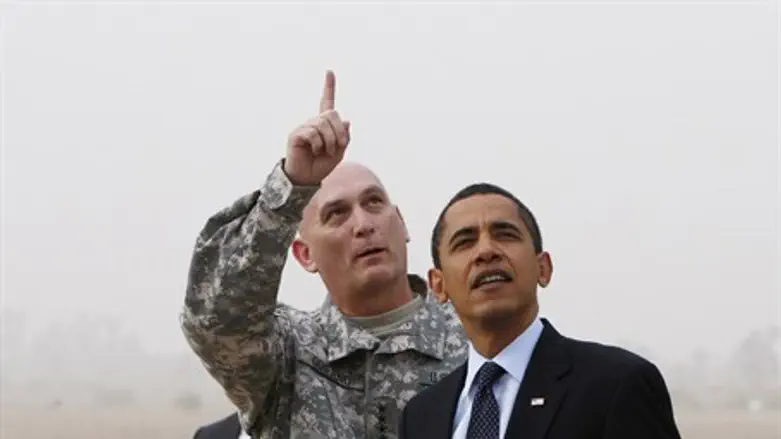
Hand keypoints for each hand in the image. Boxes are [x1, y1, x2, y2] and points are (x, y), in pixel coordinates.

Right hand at [284, 70, 350, 185]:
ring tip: (325, 152)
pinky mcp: (296, 134)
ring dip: (330, 141)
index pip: (326, 103)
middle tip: (339, 146)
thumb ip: (345, 137)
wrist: (306, 179)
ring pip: (323, 124)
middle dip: (339, 131)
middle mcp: (313, 123)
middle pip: (332, 114)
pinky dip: (319, 145)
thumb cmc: (321, 166)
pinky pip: (313, 133)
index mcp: (324, 125)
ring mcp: (304, 127)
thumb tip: (346, 120)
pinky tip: (315, 152)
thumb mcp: (339, 152)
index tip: (329, 72)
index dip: (329, 87)